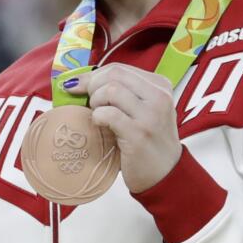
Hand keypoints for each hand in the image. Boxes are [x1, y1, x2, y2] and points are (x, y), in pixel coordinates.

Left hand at [67, 64, 181, 192]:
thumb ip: (121, 92)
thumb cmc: (147, 139)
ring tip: (98, 115)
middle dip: (91, 86)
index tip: (78, 85)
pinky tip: (100, 125)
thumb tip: (79, 81)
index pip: (119, 68)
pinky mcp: (139, 134)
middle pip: (114, 74)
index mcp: (160, 86)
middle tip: (87, 103)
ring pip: (111, 90)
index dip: (92, 75)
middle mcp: (159, 97)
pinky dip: (97, 117)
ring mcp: (151, 115)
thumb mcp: (141, 109)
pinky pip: (108, 114)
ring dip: (95, 102)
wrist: (165, 173)